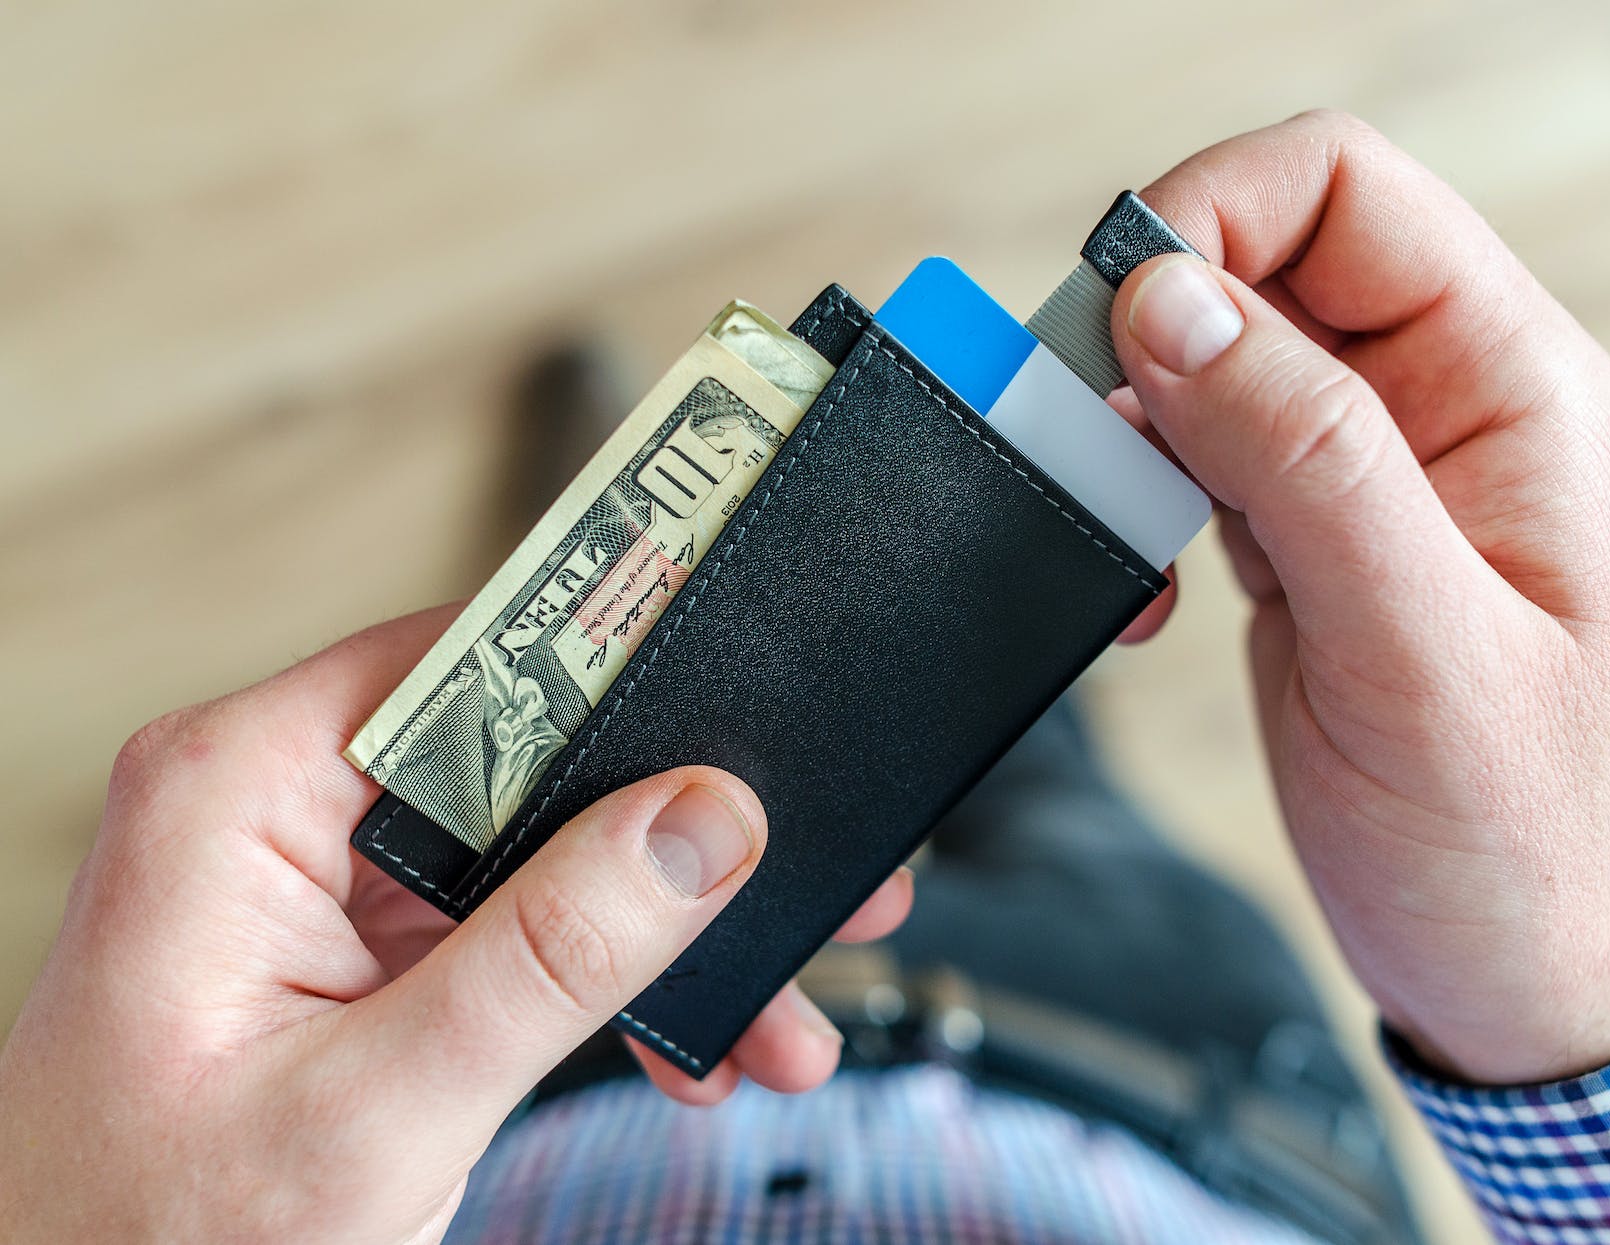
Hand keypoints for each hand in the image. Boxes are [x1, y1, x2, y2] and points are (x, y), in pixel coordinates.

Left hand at [0, 606, 911, 1241]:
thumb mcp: (377, 1110)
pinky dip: (605, 980)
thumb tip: (699, 821)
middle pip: (528, 751)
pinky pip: (515, 921)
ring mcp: (320, 880)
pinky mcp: (357, 946)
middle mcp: (279, 807)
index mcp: (238, 790)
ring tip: (772, 1002)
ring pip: (541, 845)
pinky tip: (687, 1041)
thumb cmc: (154, 1244)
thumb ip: (549, 957)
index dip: (620, 662)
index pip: (469, 658)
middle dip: (673, 829)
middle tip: (796, 869)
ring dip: (659, 924)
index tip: (746, 683)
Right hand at [1113, 111, 1609, 1083]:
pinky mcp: (1306, 542)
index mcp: (1507, 386)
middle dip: (1148, 325)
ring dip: (1132, 423)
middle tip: (1085, 432)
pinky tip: (1146, 587)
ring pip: (1210, 361)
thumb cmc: (1528, 837)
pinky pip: (1194, 459)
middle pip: (1258, 261)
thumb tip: (1173, 301)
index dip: (1211, 216)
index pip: (1342, 191)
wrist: (1528, 976)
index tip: (1118, 316)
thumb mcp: (1418, 648)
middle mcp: (1437, 405)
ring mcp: (1366, 474)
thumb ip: (1303, 461)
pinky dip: (1136, 499)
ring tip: (1118, 526)